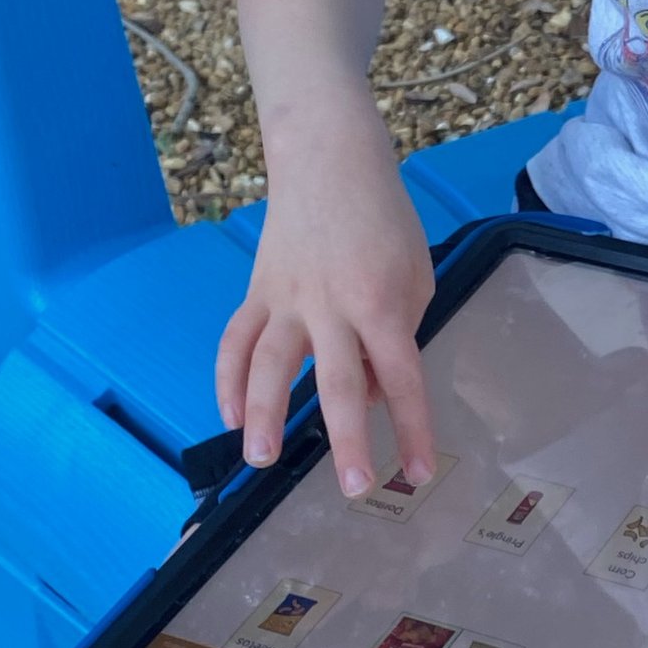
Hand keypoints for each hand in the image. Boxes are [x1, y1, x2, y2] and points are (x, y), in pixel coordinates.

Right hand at [215, 107, 438, 495]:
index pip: (402, 377)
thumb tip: (371, 394)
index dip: (412, 427)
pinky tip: (230, 417)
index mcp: (380, 302)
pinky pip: (236, 341)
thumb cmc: (385, 222)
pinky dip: (228, 379)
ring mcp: (286, 300)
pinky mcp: (257, 292)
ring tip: (261, 459)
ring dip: (264, 414)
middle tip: (355, 487)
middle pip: (338, 382)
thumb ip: (398, 336)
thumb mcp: (414, 276)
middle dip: (346, 439)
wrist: (329, 161)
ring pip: (269, 364)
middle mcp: (331, 307)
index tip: (419, 471)